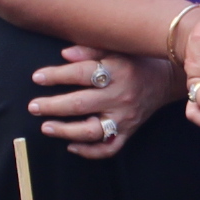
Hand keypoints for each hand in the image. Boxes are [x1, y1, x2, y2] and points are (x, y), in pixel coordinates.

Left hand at [31, 47, 174, 159]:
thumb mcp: (116, 47)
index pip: (81, 74)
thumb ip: (90, 49)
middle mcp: (120, 96)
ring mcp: (125, 117)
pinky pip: (109, 148)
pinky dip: (89, 151)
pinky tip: (71, 146)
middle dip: (53, 106)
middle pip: (81, 104)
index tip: (37, 77)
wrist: (166, 79)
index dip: (56, 76)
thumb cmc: (135, 60)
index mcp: (117, 71)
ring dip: (66, 131)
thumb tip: (64, 55)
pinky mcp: (129, 132)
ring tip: (46, 127)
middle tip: (33, 107)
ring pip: (92, 131)